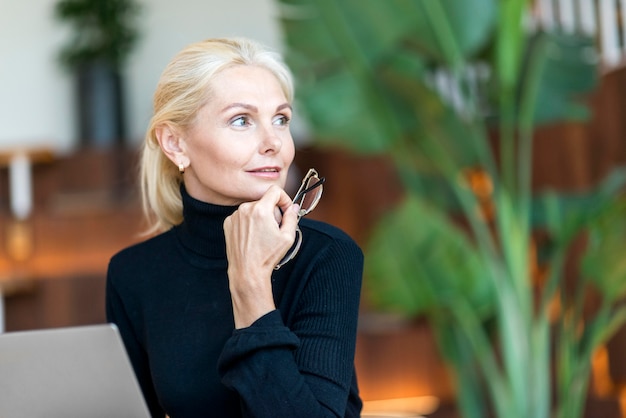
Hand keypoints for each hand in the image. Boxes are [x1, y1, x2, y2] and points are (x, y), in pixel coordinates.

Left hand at [223, 185, 298, 327]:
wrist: (247, 271)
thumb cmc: (267, 256)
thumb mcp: (287, 237)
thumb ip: (292, 217)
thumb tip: (293, 207)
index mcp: (260, 209)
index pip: (275, 191)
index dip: (284, 199)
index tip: (286, 210)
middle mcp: (245, 209)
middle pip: (264, 201)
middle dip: (272, 212)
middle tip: (274, 229)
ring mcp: (234, 216)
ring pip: (253, 208)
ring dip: (260, 217)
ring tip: (261, 236)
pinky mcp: (228, 223)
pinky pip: (242, 216)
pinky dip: (248, 223)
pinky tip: (251, 237)